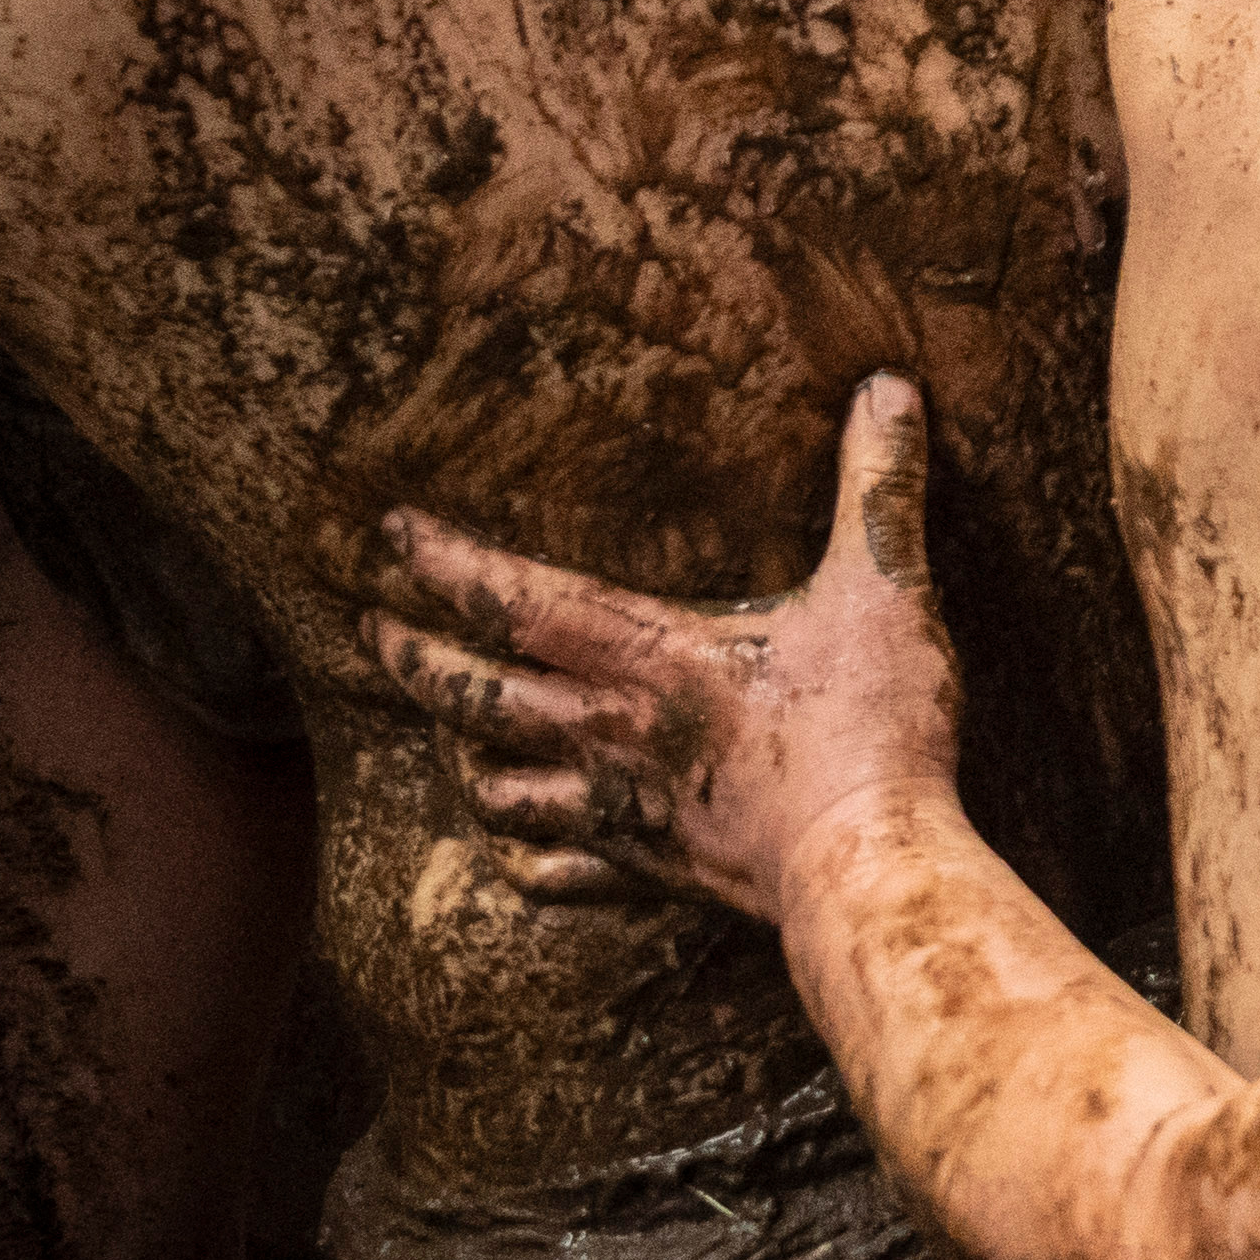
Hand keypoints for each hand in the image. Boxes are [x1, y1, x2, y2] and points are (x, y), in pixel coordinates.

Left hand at [371, 374, 966, 919]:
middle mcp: (611, 733)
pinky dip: (525, 855)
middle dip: (413, 657)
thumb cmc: (869, 728)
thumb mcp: (882, 587)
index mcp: (650, 657)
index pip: (518, 600)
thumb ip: (879, 486)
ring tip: (445, 729)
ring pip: (495, 787)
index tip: (391, 532)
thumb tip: (887, 386)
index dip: (447, 563)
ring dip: (459, 753)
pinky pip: (554, 874)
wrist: (867, 867)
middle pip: (475, 695)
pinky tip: (520, 845)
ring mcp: (620, 812)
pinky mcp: (648, 874)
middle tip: (372, 628)